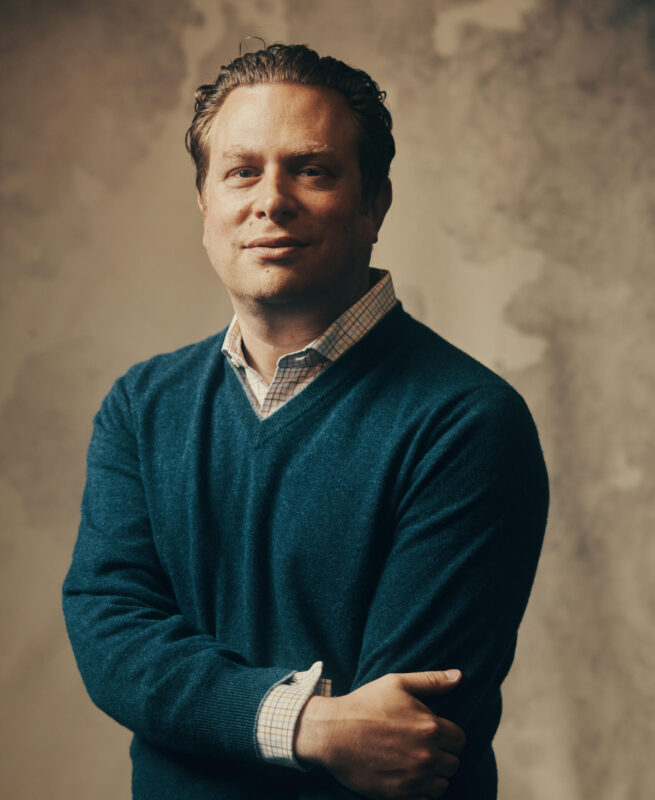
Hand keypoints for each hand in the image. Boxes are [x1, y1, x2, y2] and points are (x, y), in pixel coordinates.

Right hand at [294, 669, 465, 798]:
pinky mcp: (400, 796)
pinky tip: (410, 778)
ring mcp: (414, 778)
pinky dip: (423, 792)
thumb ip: (431, 681)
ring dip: (435, 775)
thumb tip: (459, 676)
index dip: (449, 735)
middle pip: (454, 763)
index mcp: (430, 727)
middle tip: (423, 747)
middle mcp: (427, 756)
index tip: (435, 733)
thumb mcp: (397, 683)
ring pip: (443, 784)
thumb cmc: (364, 704)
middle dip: (443, 755)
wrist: (332, 732)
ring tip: (417, 763)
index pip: (460, 739)